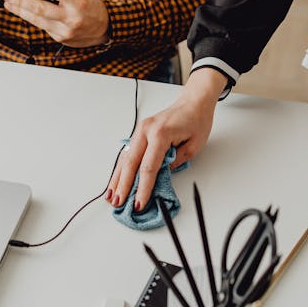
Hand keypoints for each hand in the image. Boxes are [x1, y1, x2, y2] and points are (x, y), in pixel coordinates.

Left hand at [1, 0, 109, 47]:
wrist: (105, 29)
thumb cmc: (93, 7)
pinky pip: (41, 26)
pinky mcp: (59, 37)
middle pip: (40, 9)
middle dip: (21, 1)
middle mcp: (69, 18)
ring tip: (8, 3)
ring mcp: (63, 30)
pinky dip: (30, 18)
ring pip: (36, 20)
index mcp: (77, 2)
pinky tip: (22, 12)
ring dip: (20, 11)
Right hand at [106, 67, 226, 210]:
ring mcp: (140, 130)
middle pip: (130, 163)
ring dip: (117, 178)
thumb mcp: (193, 146)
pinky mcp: (139, 132)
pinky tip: (116, 181)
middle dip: (124, 186)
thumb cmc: (196, 121)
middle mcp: (145, 131)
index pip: (148, 167)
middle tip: (119, 203)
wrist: (193, 102)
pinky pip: (127, 153)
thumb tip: (160, 177)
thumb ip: (175, 162)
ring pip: (124, 158)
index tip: (139, 204)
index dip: (143, 188)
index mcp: (160, 134)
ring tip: (111, 196)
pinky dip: (121, 169)